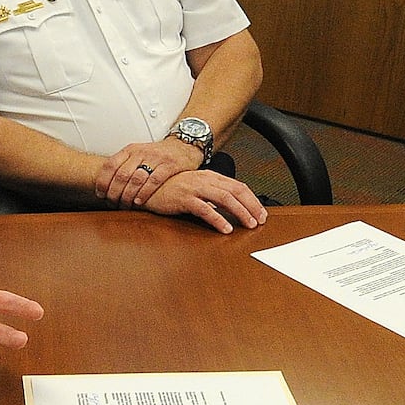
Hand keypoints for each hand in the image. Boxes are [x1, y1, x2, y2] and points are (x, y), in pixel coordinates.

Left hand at [96, 137, 203, 207]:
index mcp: (130, 150)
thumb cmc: (159, 154)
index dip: (103, 182)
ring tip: (125, 205)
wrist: (184, 145)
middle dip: (114, 192)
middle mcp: (141, 152)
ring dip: (128, 195)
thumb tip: (105, 184)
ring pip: (136, 178)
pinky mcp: (169, 165)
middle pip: (121, 174)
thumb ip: (124, 166)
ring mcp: (156, 158)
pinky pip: (154, 180)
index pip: (110, 165)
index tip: (100, 194)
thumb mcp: (139, 154)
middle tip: (112, 203)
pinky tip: (139, 201)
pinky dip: (145, 193)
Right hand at [141, 169, 266, 232]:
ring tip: (248, 224)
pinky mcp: (184, 199)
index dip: (252, 199)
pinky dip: (218, 219)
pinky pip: (205, 209)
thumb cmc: (168, 187)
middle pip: (236, 191)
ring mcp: (194, 188)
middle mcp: (205, 180)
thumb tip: (229, 206)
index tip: (260, 212)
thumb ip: (210, 194)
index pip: (238, 186)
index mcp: (209, 176)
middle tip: (260, 220)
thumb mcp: (194, 187)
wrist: (144, 184)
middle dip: (252, 206)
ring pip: (225, 199)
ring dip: (240, 212)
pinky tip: (225, 228)